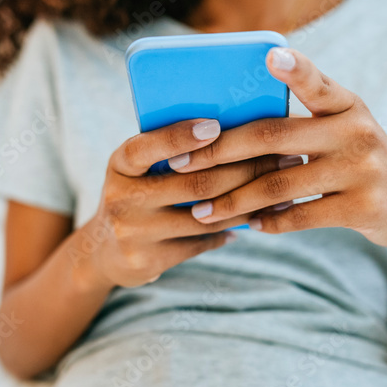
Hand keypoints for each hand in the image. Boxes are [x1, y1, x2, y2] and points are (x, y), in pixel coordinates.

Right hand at [84, 118, 282, 286]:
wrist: (103, 249)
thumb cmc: (137, 191)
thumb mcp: (139, 167)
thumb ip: (169, 150)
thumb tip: (234, 127)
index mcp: (120, 164)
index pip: (147, 147)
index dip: (180, 137)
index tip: (216, 126)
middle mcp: (122, 198)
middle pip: (193, 183)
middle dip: (245, 169)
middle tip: (283, 158)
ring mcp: (133, 232)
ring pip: (205, 216)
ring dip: (249, 202)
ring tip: (282, 191)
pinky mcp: (148, 260)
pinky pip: (202, 241)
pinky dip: (233, 228)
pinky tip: (260, 217)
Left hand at [173, 47, 386, 250]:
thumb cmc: (359, 160)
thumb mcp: (345, 128)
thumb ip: (304, 119)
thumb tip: (229, 127)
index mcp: (348, 104)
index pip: (317, 82)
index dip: (296, 69)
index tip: (271, 56)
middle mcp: (357, 131)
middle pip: (273, 138)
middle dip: (219, 152)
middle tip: (180, 165)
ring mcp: (362, 170)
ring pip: (279, 185)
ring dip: (234, 200)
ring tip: (202, 210)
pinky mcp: (362, 208)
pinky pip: (300, 216)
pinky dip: (268, 223)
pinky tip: (246, 225)